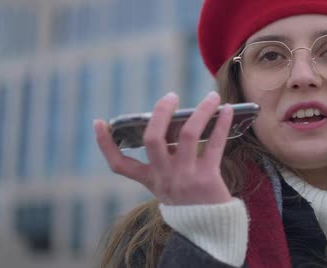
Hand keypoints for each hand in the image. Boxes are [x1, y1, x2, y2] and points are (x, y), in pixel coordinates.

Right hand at [94, 91, 234, 204]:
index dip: (106, 144)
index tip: (98, 123)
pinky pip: (215, 145)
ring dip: (201, 111)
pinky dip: (222, 124)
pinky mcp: (207, 178)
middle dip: (160, 113)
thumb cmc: (189, 200)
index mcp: (151, 179)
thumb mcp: (168, 184)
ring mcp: (185, 177)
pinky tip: (227, 110)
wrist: (210, 229)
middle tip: (171, 96)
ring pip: (187, 135)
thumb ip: (165, 160)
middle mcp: (164, 177)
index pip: (119, 164)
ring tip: (211, 97)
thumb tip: (174, 121)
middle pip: (153, 140)